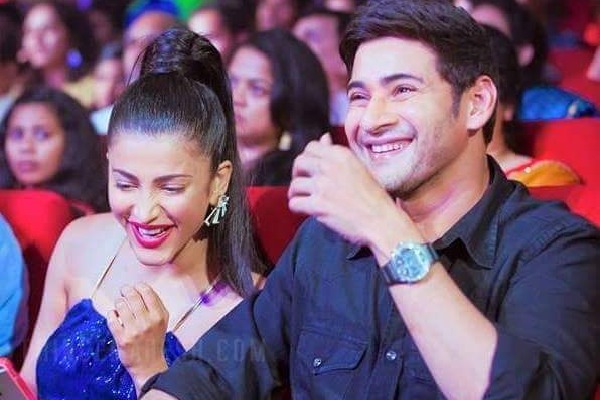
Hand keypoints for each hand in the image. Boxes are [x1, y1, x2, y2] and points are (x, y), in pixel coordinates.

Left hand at [107, 283, 168, 394]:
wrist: (149, 365)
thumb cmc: (154, 341)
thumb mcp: (162, 322)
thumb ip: (156, 305)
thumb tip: (141, 288)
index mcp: (159, 315)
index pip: (147, 291)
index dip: (138, 286)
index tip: (134, 287)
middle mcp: (148, 322)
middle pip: (133, 296)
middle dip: (125, 290)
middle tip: (123, 292)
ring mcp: (134, 330)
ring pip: (121, 305)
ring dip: (118, 302)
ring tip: (120, 306)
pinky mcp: (122, 339)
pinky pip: (112, 319)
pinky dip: (111, 314)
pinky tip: (114, 316)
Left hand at [288, 134, 420, 253]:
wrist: (381, 221)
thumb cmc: (373, 197)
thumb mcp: (358, 167)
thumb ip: (337, 153)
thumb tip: (323, 137)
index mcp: (341, 155)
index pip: (311, 147)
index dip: (308, 159)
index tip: (311, 170)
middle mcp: (330, 166)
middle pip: (299, 163)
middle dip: (297, 174)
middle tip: (303, 184)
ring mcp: (323, 186)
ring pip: (294, 184)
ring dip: (296, 193)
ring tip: (304, 199)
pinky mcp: (318, 205)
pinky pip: (294, 203)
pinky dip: (296, 207)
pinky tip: (305, 210)